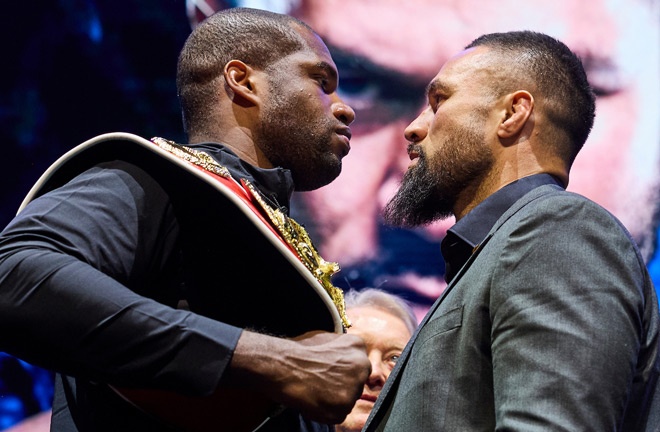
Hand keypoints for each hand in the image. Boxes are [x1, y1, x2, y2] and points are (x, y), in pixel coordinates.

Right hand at [228, 330, 369, 423]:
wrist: (284, 366)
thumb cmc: (299, 351)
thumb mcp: (326, 338)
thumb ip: (341, 349)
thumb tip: (342, 357)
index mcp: (357, 346)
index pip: (358, 366)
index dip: (344, 372)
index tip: (331, 373)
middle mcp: (361, 367)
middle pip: (356, 384)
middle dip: (341, 386)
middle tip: (322, 383)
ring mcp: (353, 390)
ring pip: (347, 401)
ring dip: (333, 399)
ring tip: (314, 390)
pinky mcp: (342, 410)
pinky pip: (337, 415)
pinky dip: (324, 412)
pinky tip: (312, 400)